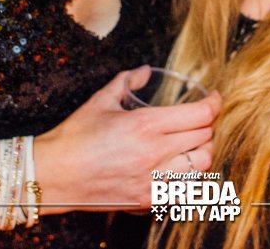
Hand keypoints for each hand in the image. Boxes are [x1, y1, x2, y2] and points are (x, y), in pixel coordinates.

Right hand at [33, 66, 220, 213]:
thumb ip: (127, 80)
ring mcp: (153, 180)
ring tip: (194, 143)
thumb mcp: (101, 100)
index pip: (200, 114)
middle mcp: (155, 153)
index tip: (214, 98)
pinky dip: (190, 177)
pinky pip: (185, 190)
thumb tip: (146, 70)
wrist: (55, 175)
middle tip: (202, 118)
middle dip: (209, 124)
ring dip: (203, 151)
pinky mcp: (147, 199)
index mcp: (146, 125)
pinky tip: (180, 168)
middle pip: (205, 138)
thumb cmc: (75, 136)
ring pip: (202, 166)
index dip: (214, 104)